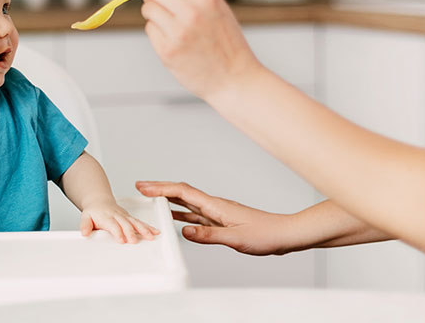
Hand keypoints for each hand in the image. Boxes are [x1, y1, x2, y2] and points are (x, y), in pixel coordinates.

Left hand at [80, 199, 159, 243]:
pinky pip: (140, 222)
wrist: (99, 201)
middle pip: (126, 224)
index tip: (122, 240)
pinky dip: (148, 226)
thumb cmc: (93, 211)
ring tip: (151, 236)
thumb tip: (84, 233)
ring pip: (136, 222)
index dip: (118, 232)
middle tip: (135, 241)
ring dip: (144, 229)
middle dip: (131, 232)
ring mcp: (125, 216)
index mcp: (106, 217)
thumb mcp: (85, 217)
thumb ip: (85, 225)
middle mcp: (117, 216)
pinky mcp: (130, 217)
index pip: (113, 225)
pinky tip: (155, 232)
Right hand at [135, 180, 292, 255]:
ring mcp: (218, 212)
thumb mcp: (236, 238)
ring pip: (187, 203)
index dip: (162, 188)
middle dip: (160, 189)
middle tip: (140, 188)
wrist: (284, 233)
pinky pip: (196, 214)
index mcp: (216, 206)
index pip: (183, 193)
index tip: (144, 186)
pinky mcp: (222, 220)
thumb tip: (185, 231)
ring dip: (169, 201)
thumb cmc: (265, 234)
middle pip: (182, 194)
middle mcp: (214, 206)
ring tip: (151, 200)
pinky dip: (182, 214)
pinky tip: (177, 220)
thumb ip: (209, 235)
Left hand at [141, 0, 261, 100]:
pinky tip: (175, 40)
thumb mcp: (216, 6)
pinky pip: (150, 30)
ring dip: (155, 15)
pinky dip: (157, 33)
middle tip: (166, 5)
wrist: (234, 78)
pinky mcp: (167, 51)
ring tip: (174, 25)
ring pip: (148, 10)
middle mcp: (191, 11)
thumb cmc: (226, 41)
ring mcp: (178, 32)